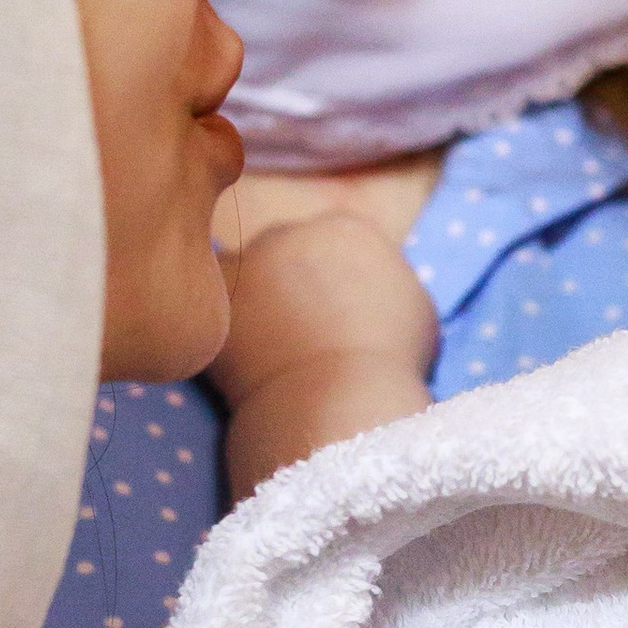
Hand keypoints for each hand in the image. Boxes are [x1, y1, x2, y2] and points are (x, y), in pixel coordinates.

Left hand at [216, 214, 439, 491]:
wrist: (337, 399)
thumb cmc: (388, 365)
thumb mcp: (415, 311)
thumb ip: (385, 282)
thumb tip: (368, 289)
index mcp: (348, 228)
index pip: (338, 242)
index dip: (339, 281)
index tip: (339, 315)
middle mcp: (294, 229)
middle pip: (290, 249)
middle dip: (294, 281)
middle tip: (301, 332)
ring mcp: (249, 257)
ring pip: (248, 271)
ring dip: (256, 297)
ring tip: (270, 348)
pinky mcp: (214, 294)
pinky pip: (212, 297)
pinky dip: (224, 318)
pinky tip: (238, 350)